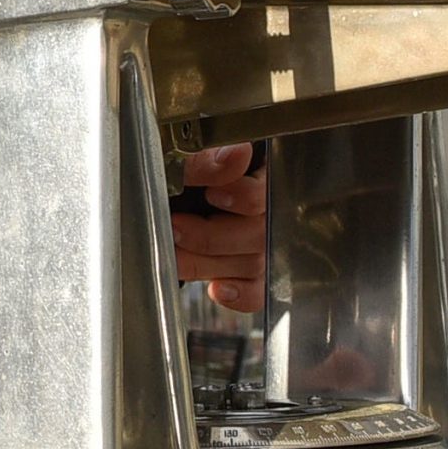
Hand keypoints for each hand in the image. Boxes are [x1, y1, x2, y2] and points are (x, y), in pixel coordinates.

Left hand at [174, 144, 265, 312]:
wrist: (181, 194)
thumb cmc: (192, 173)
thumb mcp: (193, 156)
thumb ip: (209, 157)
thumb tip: (237, 154)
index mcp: (264, 176)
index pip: (267, 193)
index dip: (242, 197)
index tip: (212, 194)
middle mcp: (271, 213)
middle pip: (258, 234)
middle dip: (211, 235)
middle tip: (177, 226)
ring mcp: (265, 247)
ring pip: (252, 264)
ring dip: (209, 264)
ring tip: (177, 255)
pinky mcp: (255, 276)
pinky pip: (259, 292)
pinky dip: (239, 294)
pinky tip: (217, 287)